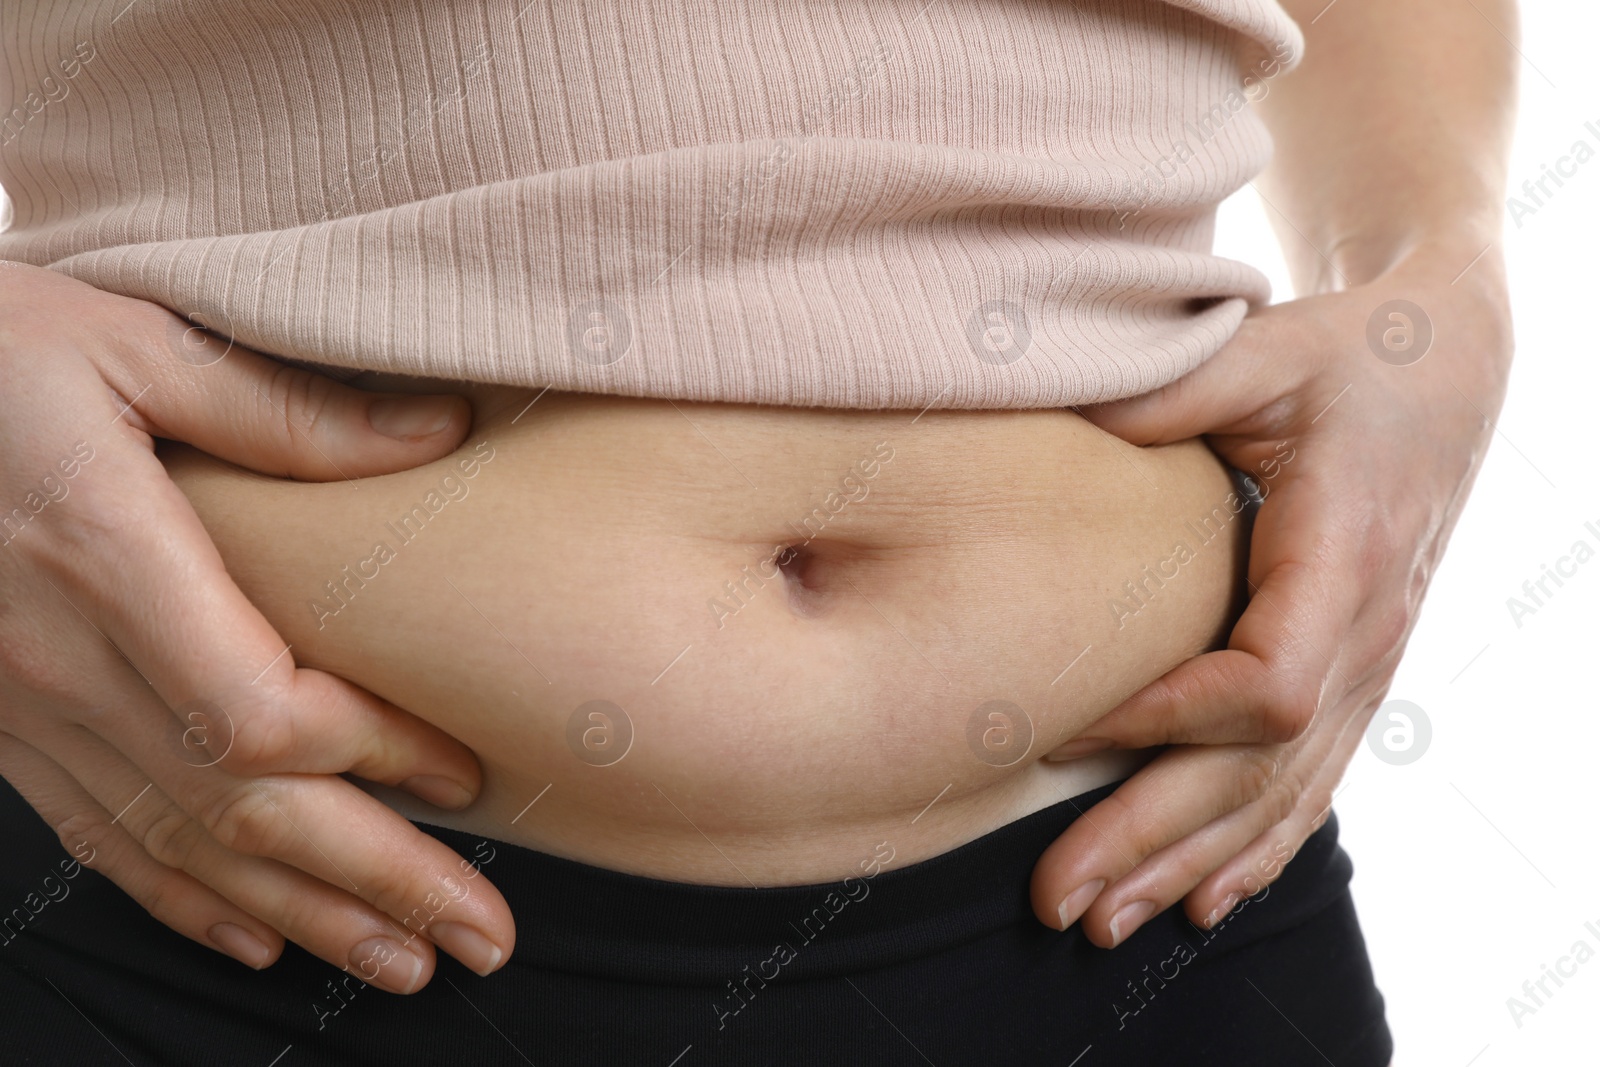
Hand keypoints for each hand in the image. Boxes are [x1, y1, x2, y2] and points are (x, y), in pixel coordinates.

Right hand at [0, 262, 512, 991]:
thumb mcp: (135, 343)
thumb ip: (285, 411)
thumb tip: (438, 432)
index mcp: (106, 557)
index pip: (258, 710)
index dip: (371, 754)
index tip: (461, 771)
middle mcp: (59, 656)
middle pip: (239, 804)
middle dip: (374, 880)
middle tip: (480, 934)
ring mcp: (20, 705)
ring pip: (177, 842)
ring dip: (301, 913)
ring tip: (401, 961)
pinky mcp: (1, 723)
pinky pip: (96, 833)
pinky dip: (182, 896)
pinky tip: (258, 934)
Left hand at [1030, 242, 1511, 944]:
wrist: (1444, 372)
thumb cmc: (1349, 357)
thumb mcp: (1268, 349)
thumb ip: (1178, 389)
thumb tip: (1071, 424)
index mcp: (1343, 560)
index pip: (1264, 685)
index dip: (1165, 721)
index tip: (1065, 733)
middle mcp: (1366, 635)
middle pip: (1259, 772)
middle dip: (1154, 839)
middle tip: (1062, 902)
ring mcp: (1370, 667)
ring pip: (1281, 797)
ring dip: (1190, 864)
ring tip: (1107, 924)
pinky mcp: (1356, 676)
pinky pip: (1311, 783)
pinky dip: (1256, 848)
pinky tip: (1204, 898)